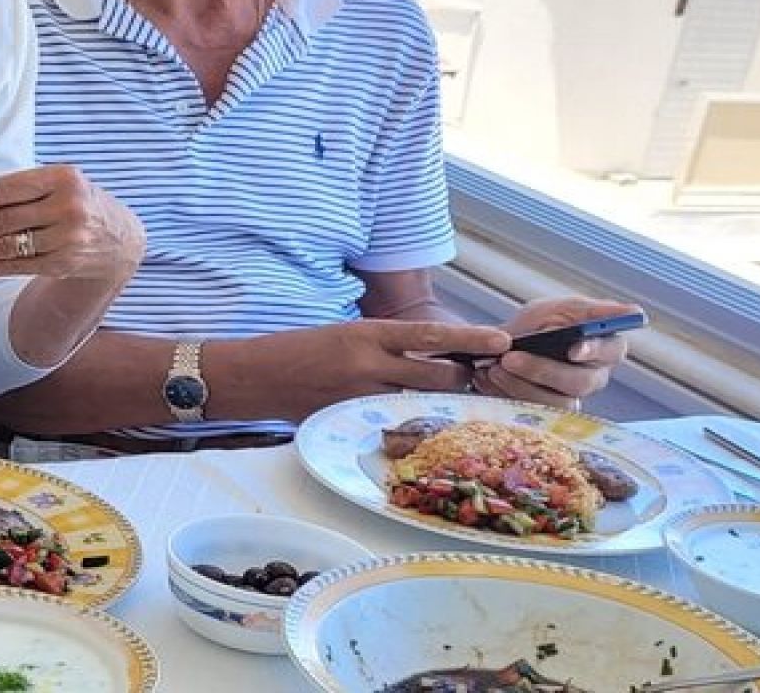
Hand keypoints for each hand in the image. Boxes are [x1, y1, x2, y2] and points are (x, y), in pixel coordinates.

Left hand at [0, 165, 144, 281]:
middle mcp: (67, 207)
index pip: (3, 190)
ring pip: (4, 246)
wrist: (122, 240)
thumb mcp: (61, 183)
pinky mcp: (61, 264)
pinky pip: (13, 267)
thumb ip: (22, 187)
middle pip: (0, 219)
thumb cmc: (80, 204)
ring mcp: (66, 239)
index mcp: (63, 178)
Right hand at [217, 319, 508, 420]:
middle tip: (473, 378)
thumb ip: (386, 347)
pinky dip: (408, 422)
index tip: (502, 340)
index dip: (471, 338)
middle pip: (437, 375)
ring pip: (420, 403)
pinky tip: (417, 426)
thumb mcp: (347, 335)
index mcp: (368, 333)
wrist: (256, 376)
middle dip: (461, 378)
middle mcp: (368, 364)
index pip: (432, 335)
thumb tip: (431, 356)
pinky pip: (393, 424)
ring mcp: (360, 396)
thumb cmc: (302, 350)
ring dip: (438, 402)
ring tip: (448, 402)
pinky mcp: (351, 421)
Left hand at [472, 296, 636, 408]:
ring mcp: (572, 399)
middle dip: (543, 369)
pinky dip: (509, 394)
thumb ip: (589, 311)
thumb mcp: (557, 309)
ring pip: (558, 403)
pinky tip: (491, 378)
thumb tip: (632, 311)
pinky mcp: (548, 415)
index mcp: (604, 348)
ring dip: (522, 385)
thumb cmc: (538, 325)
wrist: (500, 347)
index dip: (595, 350)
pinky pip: (535, 413)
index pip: (612, 350)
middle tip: (511, 358)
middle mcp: (594, 377)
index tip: (573, 349)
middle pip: (582, 382)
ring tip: (496, 368)